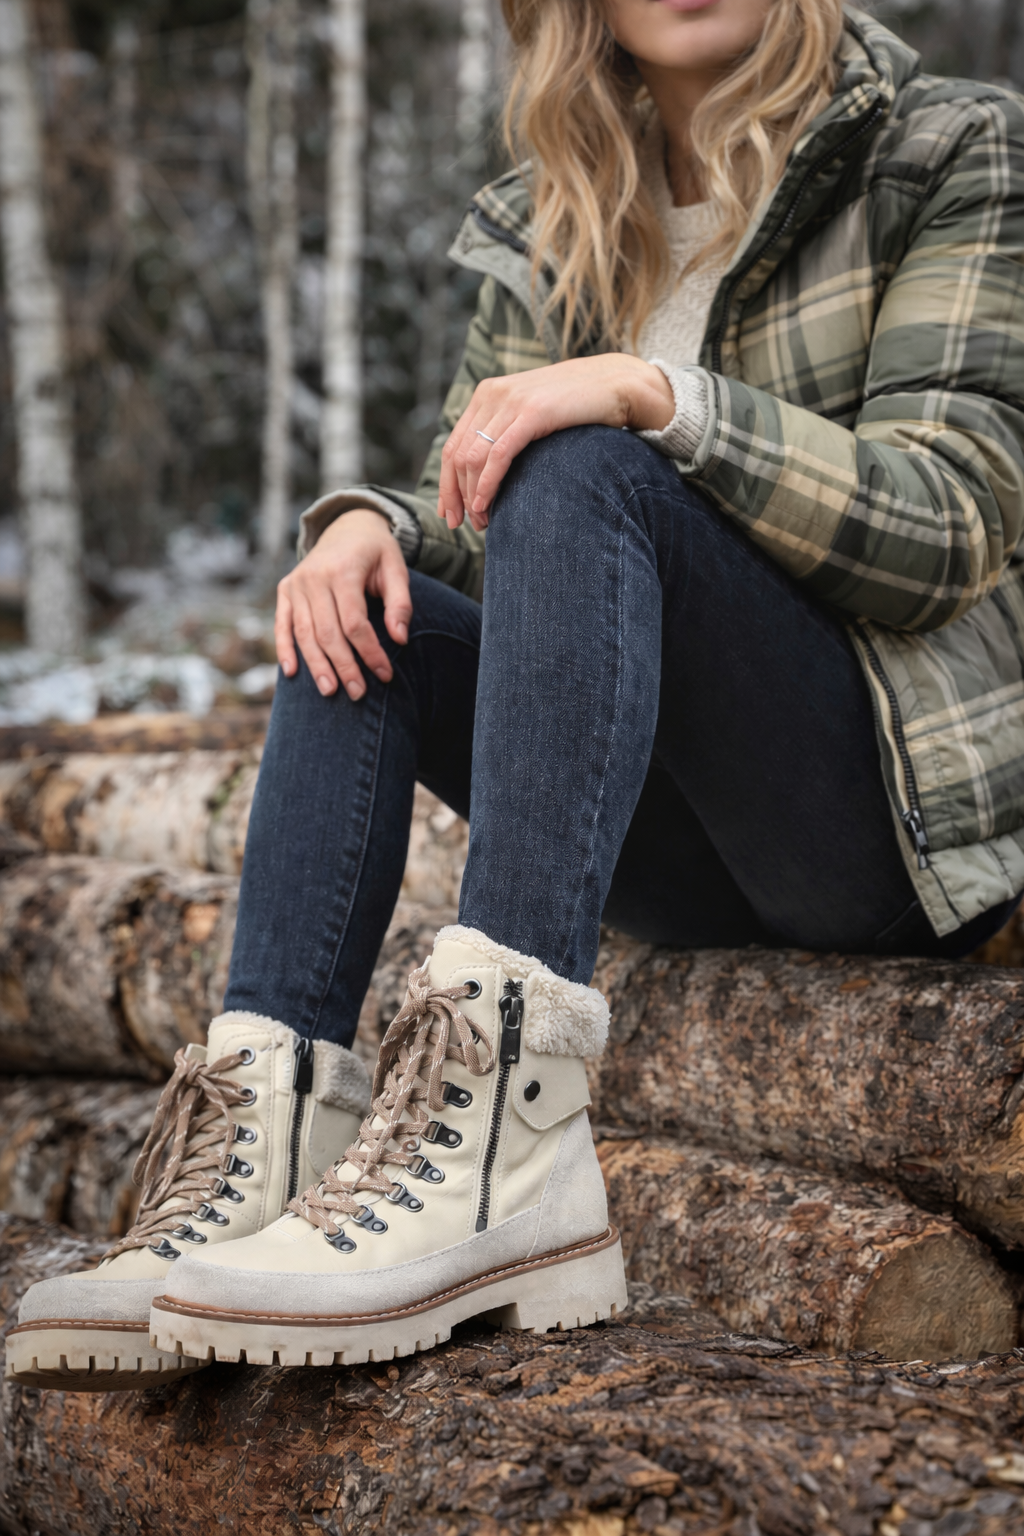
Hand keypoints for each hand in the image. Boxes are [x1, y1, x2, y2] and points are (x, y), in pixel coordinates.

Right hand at [275, 510, 411, 700]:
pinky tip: (292, 673)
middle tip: (358, 693)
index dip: (370, 652)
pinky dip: (284, 649)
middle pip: (328, 632)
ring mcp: (296, 584)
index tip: (384, 675)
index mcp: (344, 571)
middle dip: (344, 666)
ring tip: (330, 691)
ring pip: (304, 633)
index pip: (355, 623)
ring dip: (316, 666)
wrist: (347, 527)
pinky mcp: (285, 590)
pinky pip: (282, 624)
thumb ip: (401, 604)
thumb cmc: (376, 553)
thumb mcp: (396, 569)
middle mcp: (314, 577)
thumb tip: (400, 639)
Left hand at [437, 353, 674, 530]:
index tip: (450, 513)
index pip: (453, 446)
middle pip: (456, 455)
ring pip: (473, 458)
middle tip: (463, 524)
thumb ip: (508, 433)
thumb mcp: (534, 416)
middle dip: (455, 495)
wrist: (616, 384)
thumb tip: (488, 472)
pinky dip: (487, 484)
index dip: (446, 484)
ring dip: (472, 496)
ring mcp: (510, 401)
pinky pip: (497, 455)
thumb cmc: (579, 407)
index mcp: (487, 394)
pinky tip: (484, 504)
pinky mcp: (531, 412)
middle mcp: (492, 395)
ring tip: (482, 521)